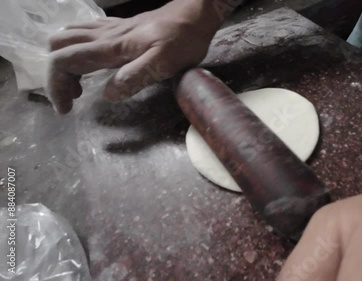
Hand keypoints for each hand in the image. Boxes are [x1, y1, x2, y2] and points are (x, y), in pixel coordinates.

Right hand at [47, 0, 220, 113]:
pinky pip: (84, 31)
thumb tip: (108, 94)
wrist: (195, 14)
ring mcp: (110, 29)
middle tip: (74, 97)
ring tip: (80, 85)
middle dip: (56, 75)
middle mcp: (104, 36)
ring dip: (64, 61)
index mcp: (110, 47)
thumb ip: (135, 77)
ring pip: (68, 37)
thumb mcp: (164, 63)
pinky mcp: (119, 27)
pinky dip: (76, 48)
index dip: (56, 86)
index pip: (64, 61)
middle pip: (58, 47)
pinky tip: (92, 62)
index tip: (67, 109)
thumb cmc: (183, 40)